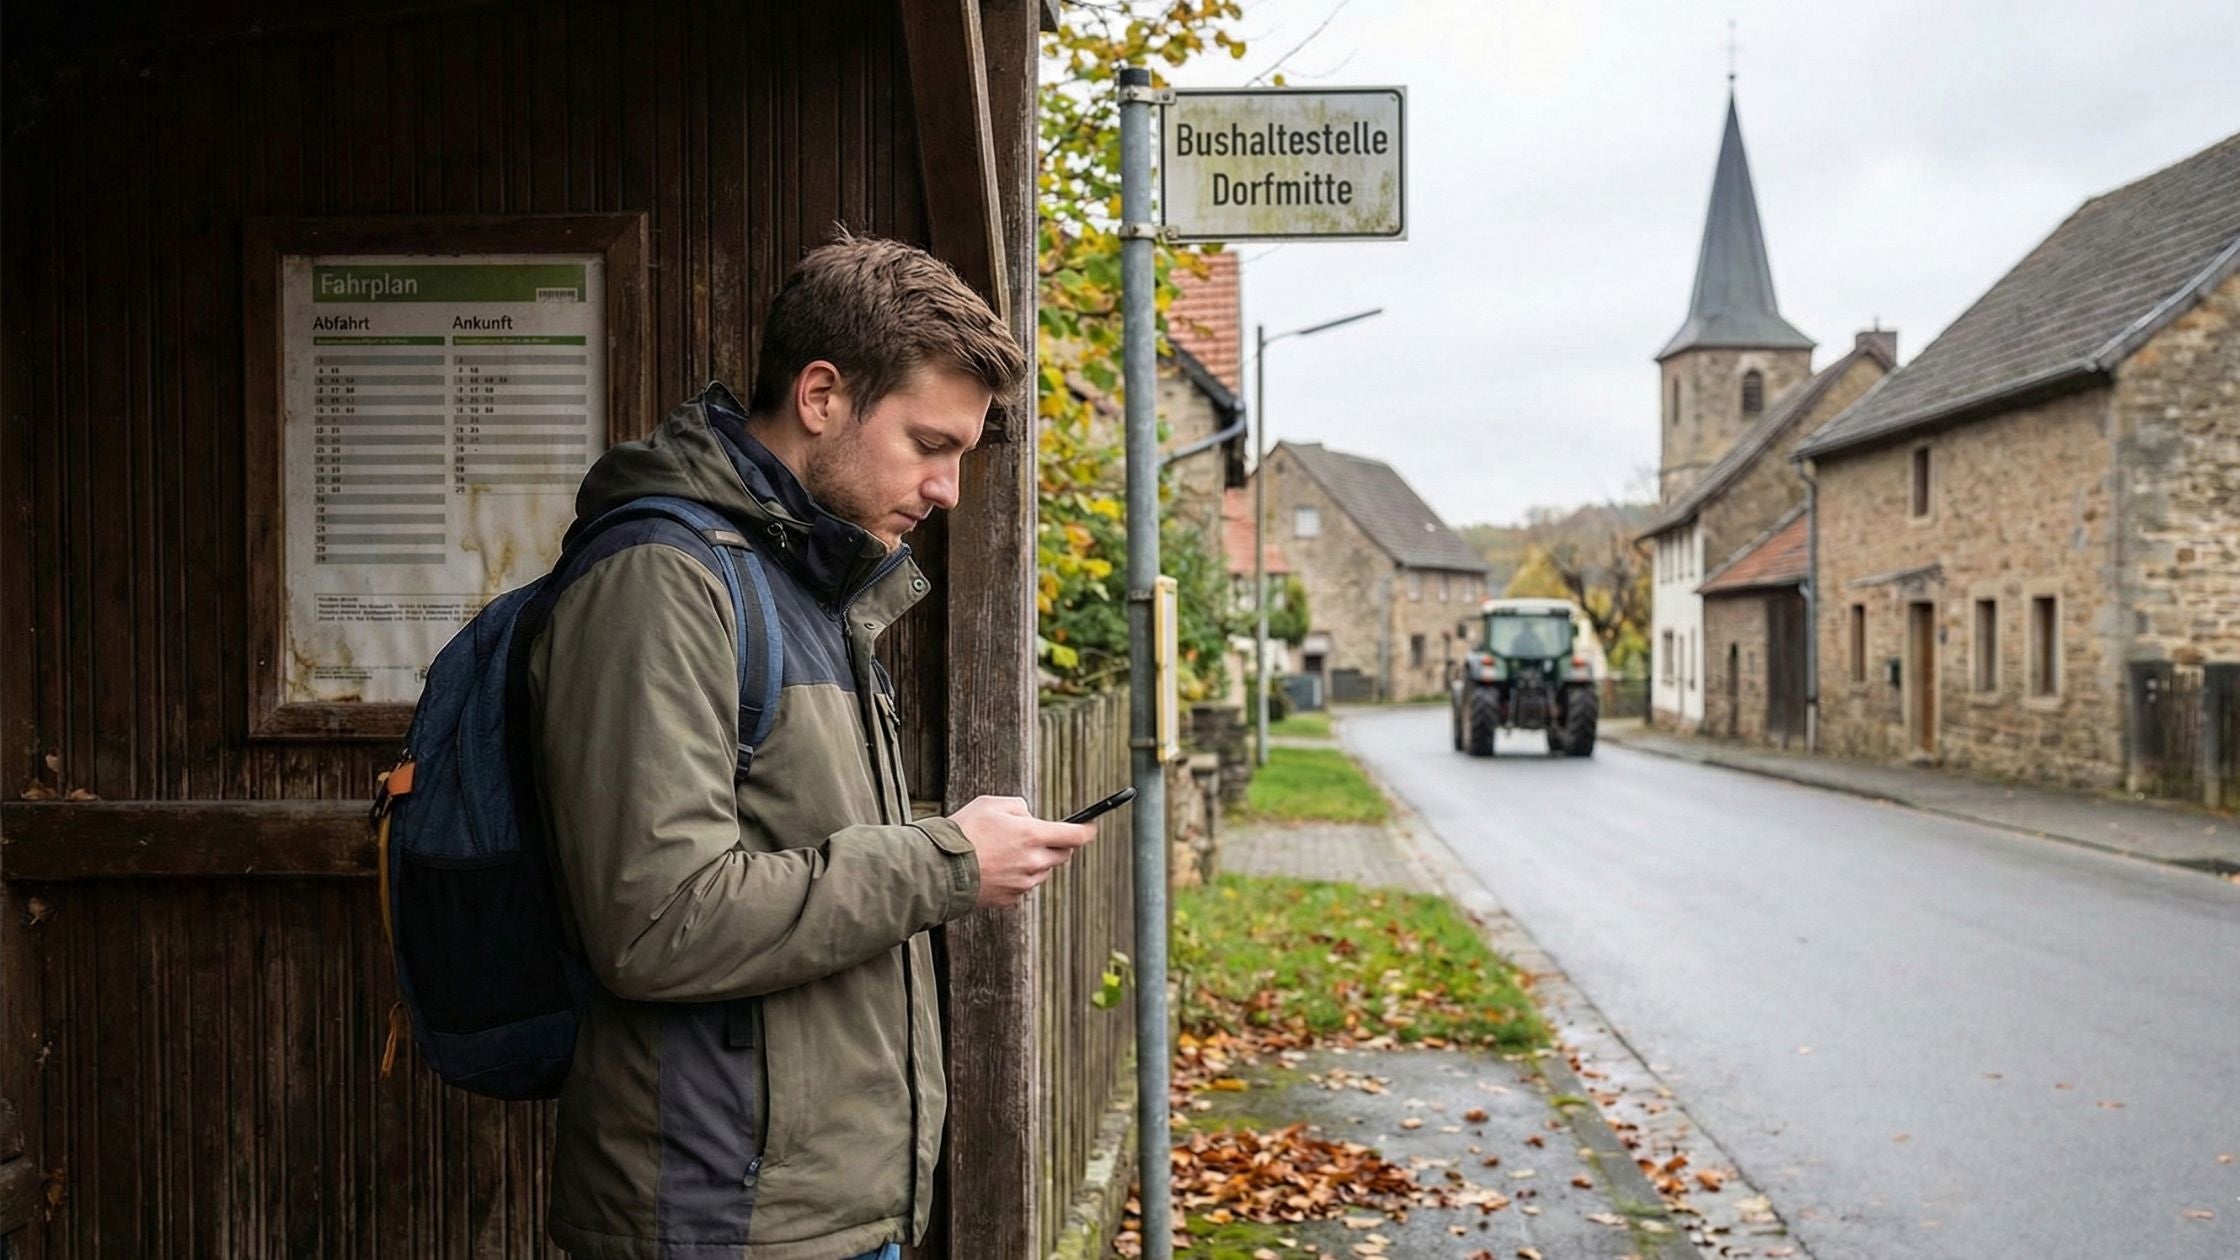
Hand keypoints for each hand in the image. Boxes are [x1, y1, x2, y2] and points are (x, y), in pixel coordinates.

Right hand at [950, 795, 1097, 908]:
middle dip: (1057, 845)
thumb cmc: (964, 832)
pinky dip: (1017, 877)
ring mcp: (1023, 884)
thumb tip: (1029, 818)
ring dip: (1035, 861)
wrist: (940, 869)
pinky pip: (1023, 886)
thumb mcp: (991, 804)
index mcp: (1033, 835)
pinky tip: (995, 868)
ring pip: (1042, 871)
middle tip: (1037, 836)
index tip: (1091, 827)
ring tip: (1005, 852)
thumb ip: (1018, 808)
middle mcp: (1033, 862)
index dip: (1087, 830)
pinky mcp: (1010, 899)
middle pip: (1062, 855)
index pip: (1075, 835)